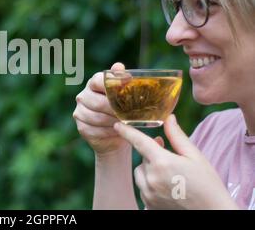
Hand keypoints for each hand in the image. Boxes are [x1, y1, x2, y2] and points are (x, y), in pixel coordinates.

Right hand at [73, 62, 129, 156]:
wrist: (117, 131)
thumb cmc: (121, 108)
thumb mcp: (124, 93)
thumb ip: (121, 79)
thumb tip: (118, 67)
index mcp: (93, 84)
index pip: (97, 81)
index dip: (110, 86)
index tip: (124, 92)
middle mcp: (83, 96)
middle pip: (98, 102)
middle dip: (115, 109)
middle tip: (129, 114)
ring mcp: (80, 112)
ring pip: (97, 118)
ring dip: (113, 122)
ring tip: (126, 123)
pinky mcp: (82, 127)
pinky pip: (95, 130)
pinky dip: (108, 132)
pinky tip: (118, 131)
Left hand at [114, 115, 238, 209]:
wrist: (213, 213)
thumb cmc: (207, 184)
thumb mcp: (195, 156)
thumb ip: (177, 136)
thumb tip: (168, 118)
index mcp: (162, 162)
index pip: (139, 141)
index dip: (127, 132)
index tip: (117, 125)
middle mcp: (151, 178)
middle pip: (143, 158)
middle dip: (153, 155)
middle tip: (171, 160)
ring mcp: (148, 193)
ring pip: (140, 172)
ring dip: (149, 169)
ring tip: (170, 176)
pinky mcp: (148, 204)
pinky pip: (142, 187)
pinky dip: (150, 183)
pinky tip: (168, 186)